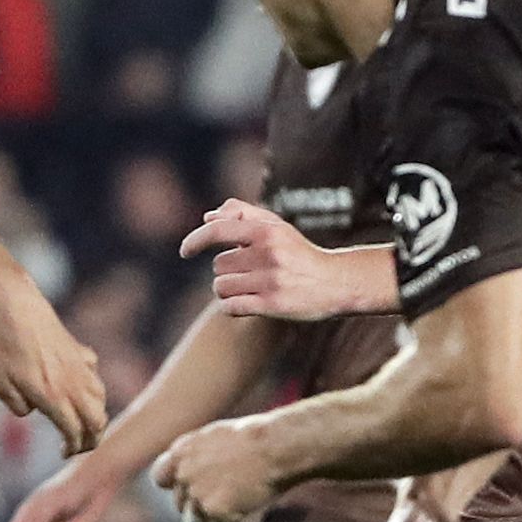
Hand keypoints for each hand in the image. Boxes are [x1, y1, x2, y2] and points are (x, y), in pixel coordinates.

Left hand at [0, 280, 108, 455]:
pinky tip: (76, 386)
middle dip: (92, 437)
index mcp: (53, 397)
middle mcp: (72, 383)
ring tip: (80, 421)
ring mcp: (78, 363)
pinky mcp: (76, 348)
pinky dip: (90, 386)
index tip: (64, 453)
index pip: (75, 432)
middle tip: (78, 444)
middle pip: (97, 419)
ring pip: (100, 397)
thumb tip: (32, 411)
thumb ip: (17, 406)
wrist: (9, 302)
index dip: (74, 447)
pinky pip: (92, 373)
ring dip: (94, 413)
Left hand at [150, 416, 286, 521]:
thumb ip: (203, 459)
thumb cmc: (261, 439)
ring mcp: (197, 492)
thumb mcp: (221, 439)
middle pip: (182, 505)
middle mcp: (184, 472)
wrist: (278, 445)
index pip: (160, 478)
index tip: (193, 496)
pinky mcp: (215, 511)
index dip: (178, 489)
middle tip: (229, 514)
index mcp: (182, 450)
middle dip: (203, 511)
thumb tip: (202, 480)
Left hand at [181, 198, 373, 320]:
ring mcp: (270, 280)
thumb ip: (243, 213)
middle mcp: (268, 253)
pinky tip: (245, 304)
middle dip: (228, 271)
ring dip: (228, 290)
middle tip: (250, 273)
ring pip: (221, 287)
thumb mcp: (277, 227)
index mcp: (267, 231)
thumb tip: (207, 217)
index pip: (218, 230)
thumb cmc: (300, 253)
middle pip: (218, 265)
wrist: (336, 282)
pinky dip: (231, 307)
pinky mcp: (272, 304)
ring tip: (249, 288)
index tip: (184, 251)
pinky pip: (230, 307)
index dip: (195, 240)